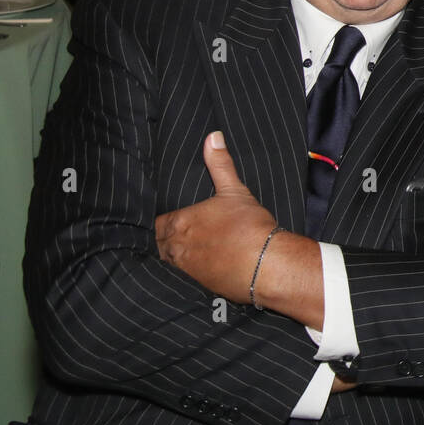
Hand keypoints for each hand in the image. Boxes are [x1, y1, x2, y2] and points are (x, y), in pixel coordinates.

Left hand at [155, 131, 278, 301]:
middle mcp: (176, 248)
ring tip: (182, 254)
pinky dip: (184, 275)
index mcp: (180, 222)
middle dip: (163, 241)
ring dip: (171, 259)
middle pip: (158, 244)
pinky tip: (195, 271)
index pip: (156, 223)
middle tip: (172, 237)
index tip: (168, 222)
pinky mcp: (198, 287)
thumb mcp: (235, 191)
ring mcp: (185, 270)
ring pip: (166, 264)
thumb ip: (220, 164)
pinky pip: (181, 281)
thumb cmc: (250, 227)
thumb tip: (212, 137)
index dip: (162, 222)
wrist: (266, 264)